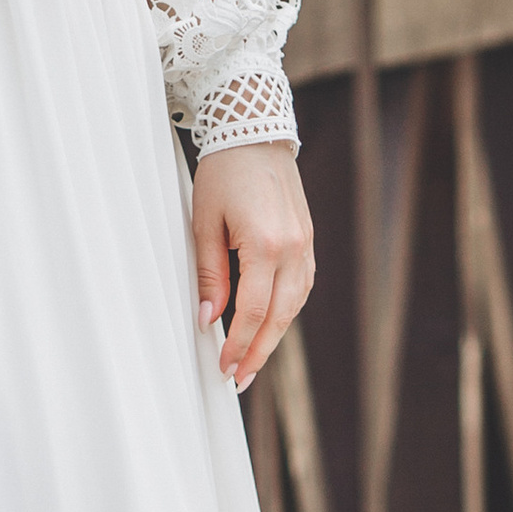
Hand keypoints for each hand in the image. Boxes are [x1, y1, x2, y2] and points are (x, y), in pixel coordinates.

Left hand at [192, 142, 314, 387]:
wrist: (254, 132)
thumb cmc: (223, 172)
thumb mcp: (204, 222)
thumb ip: (209, 274)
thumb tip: (208, 319)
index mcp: (266, 244)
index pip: (252, 311)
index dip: (238, 345)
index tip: (224, 368)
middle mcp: (293, 248)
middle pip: (279, 317)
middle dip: (258, 352)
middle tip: (239, 379)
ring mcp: (305, 244)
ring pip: (295, 305)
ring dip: (274, 335)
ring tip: (253, 359)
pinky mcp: (308, 239)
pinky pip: (302, 285)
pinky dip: (287, 310)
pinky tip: (270, 323)